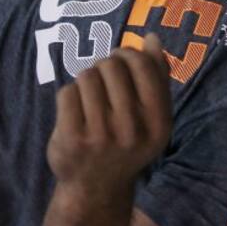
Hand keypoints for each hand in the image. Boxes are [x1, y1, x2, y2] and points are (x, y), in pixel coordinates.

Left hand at [46, 34, 171, 200]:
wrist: (97, 188)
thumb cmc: (127, 141)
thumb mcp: (152, 115)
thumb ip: (157, 76)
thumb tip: (151, 38)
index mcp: (158, 122)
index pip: (142, 66)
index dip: (128, 54)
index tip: (120, 60)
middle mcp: (132, 131)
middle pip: (112, 67)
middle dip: (104, 66)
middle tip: (103, 80)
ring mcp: (101, 137)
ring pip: (87, 77)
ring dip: (86, 80)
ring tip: (90, 97)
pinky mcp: (72, 140)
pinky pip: (67, 93)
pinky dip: (69, 96)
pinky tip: (75, 111)